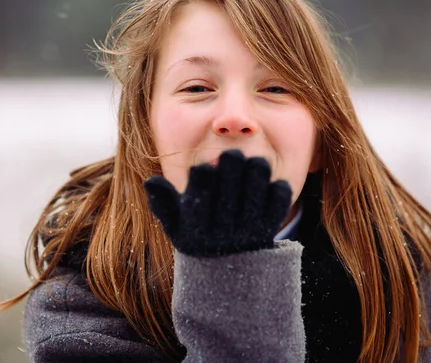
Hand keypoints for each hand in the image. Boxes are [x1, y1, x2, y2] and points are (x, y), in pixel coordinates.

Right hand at [143, 149, 291, 256]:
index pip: (199, 198)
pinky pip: (279, 202)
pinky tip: (270, 183)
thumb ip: (163, 203)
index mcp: (196, 228)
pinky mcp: (270, 229)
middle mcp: (223, 231)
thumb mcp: (175, 225)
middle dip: (232, 165)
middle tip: (233, 154)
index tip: (202, 167)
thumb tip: (151, 181)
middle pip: (230, 189)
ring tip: (254, 162)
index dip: (202, 176)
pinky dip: (278, 188)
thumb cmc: (196, 237)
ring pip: (257, 191)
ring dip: (257, 171)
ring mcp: (248, 231)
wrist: (229, 276)